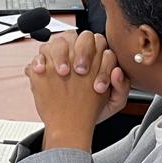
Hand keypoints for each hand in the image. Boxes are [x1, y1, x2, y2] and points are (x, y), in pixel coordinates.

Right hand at [23, 31, 129, 146]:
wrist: (72, 125)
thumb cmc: (93, 110)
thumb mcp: (113, 103)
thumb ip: (122, 88)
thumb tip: (117, 71)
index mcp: (98, 58)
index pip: (102, 45)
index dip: (102, 61)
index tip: (98, 85)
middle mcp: (79, 54)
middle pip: (81, 37)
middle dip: (83, 52)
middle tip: (81, 71)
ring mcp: (60, 58)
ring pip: (59, 42)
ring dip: (61, 54)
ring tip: (63, 73)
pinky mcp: (43, 66)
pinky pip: (39, 56)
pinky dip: (39, 60)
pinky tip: (42, 71)